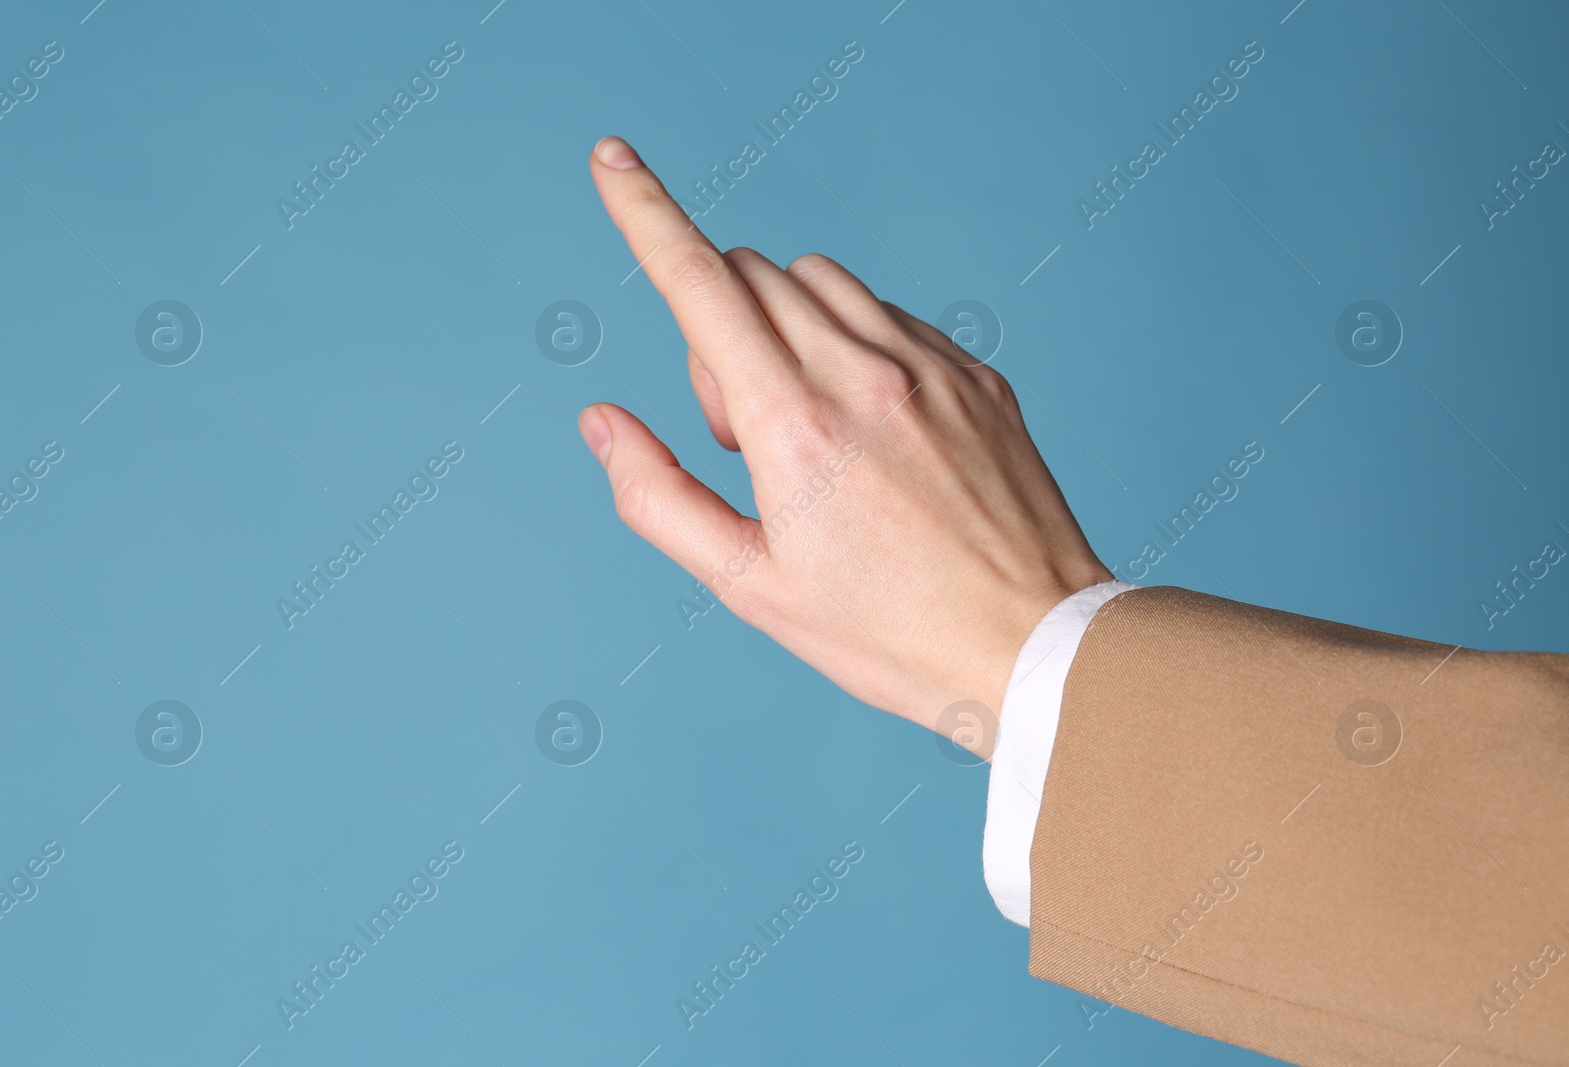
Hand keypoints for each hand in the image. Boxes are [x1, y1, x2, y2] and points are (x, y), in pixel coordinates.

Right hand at [579, 137, 1111, 757]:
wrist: (1032, 643)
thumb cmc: (886, 632)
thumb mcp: (751, 586)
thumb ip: (659, 498)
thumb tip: (602, 421)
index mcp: (795, 424)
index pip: (700, 284)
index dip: (645, 212)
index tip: (612, 156)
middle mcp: (864, 372)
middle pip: (753, 275)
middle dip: (719, 331)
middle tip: (745, 436)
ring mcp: (930, 364)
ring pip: (820, 281)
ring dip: (784, 326)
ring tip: (813, 430)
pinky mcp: (978, 374)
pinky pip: (888, 315)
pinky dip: (853, 343)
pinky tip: (875, 431)